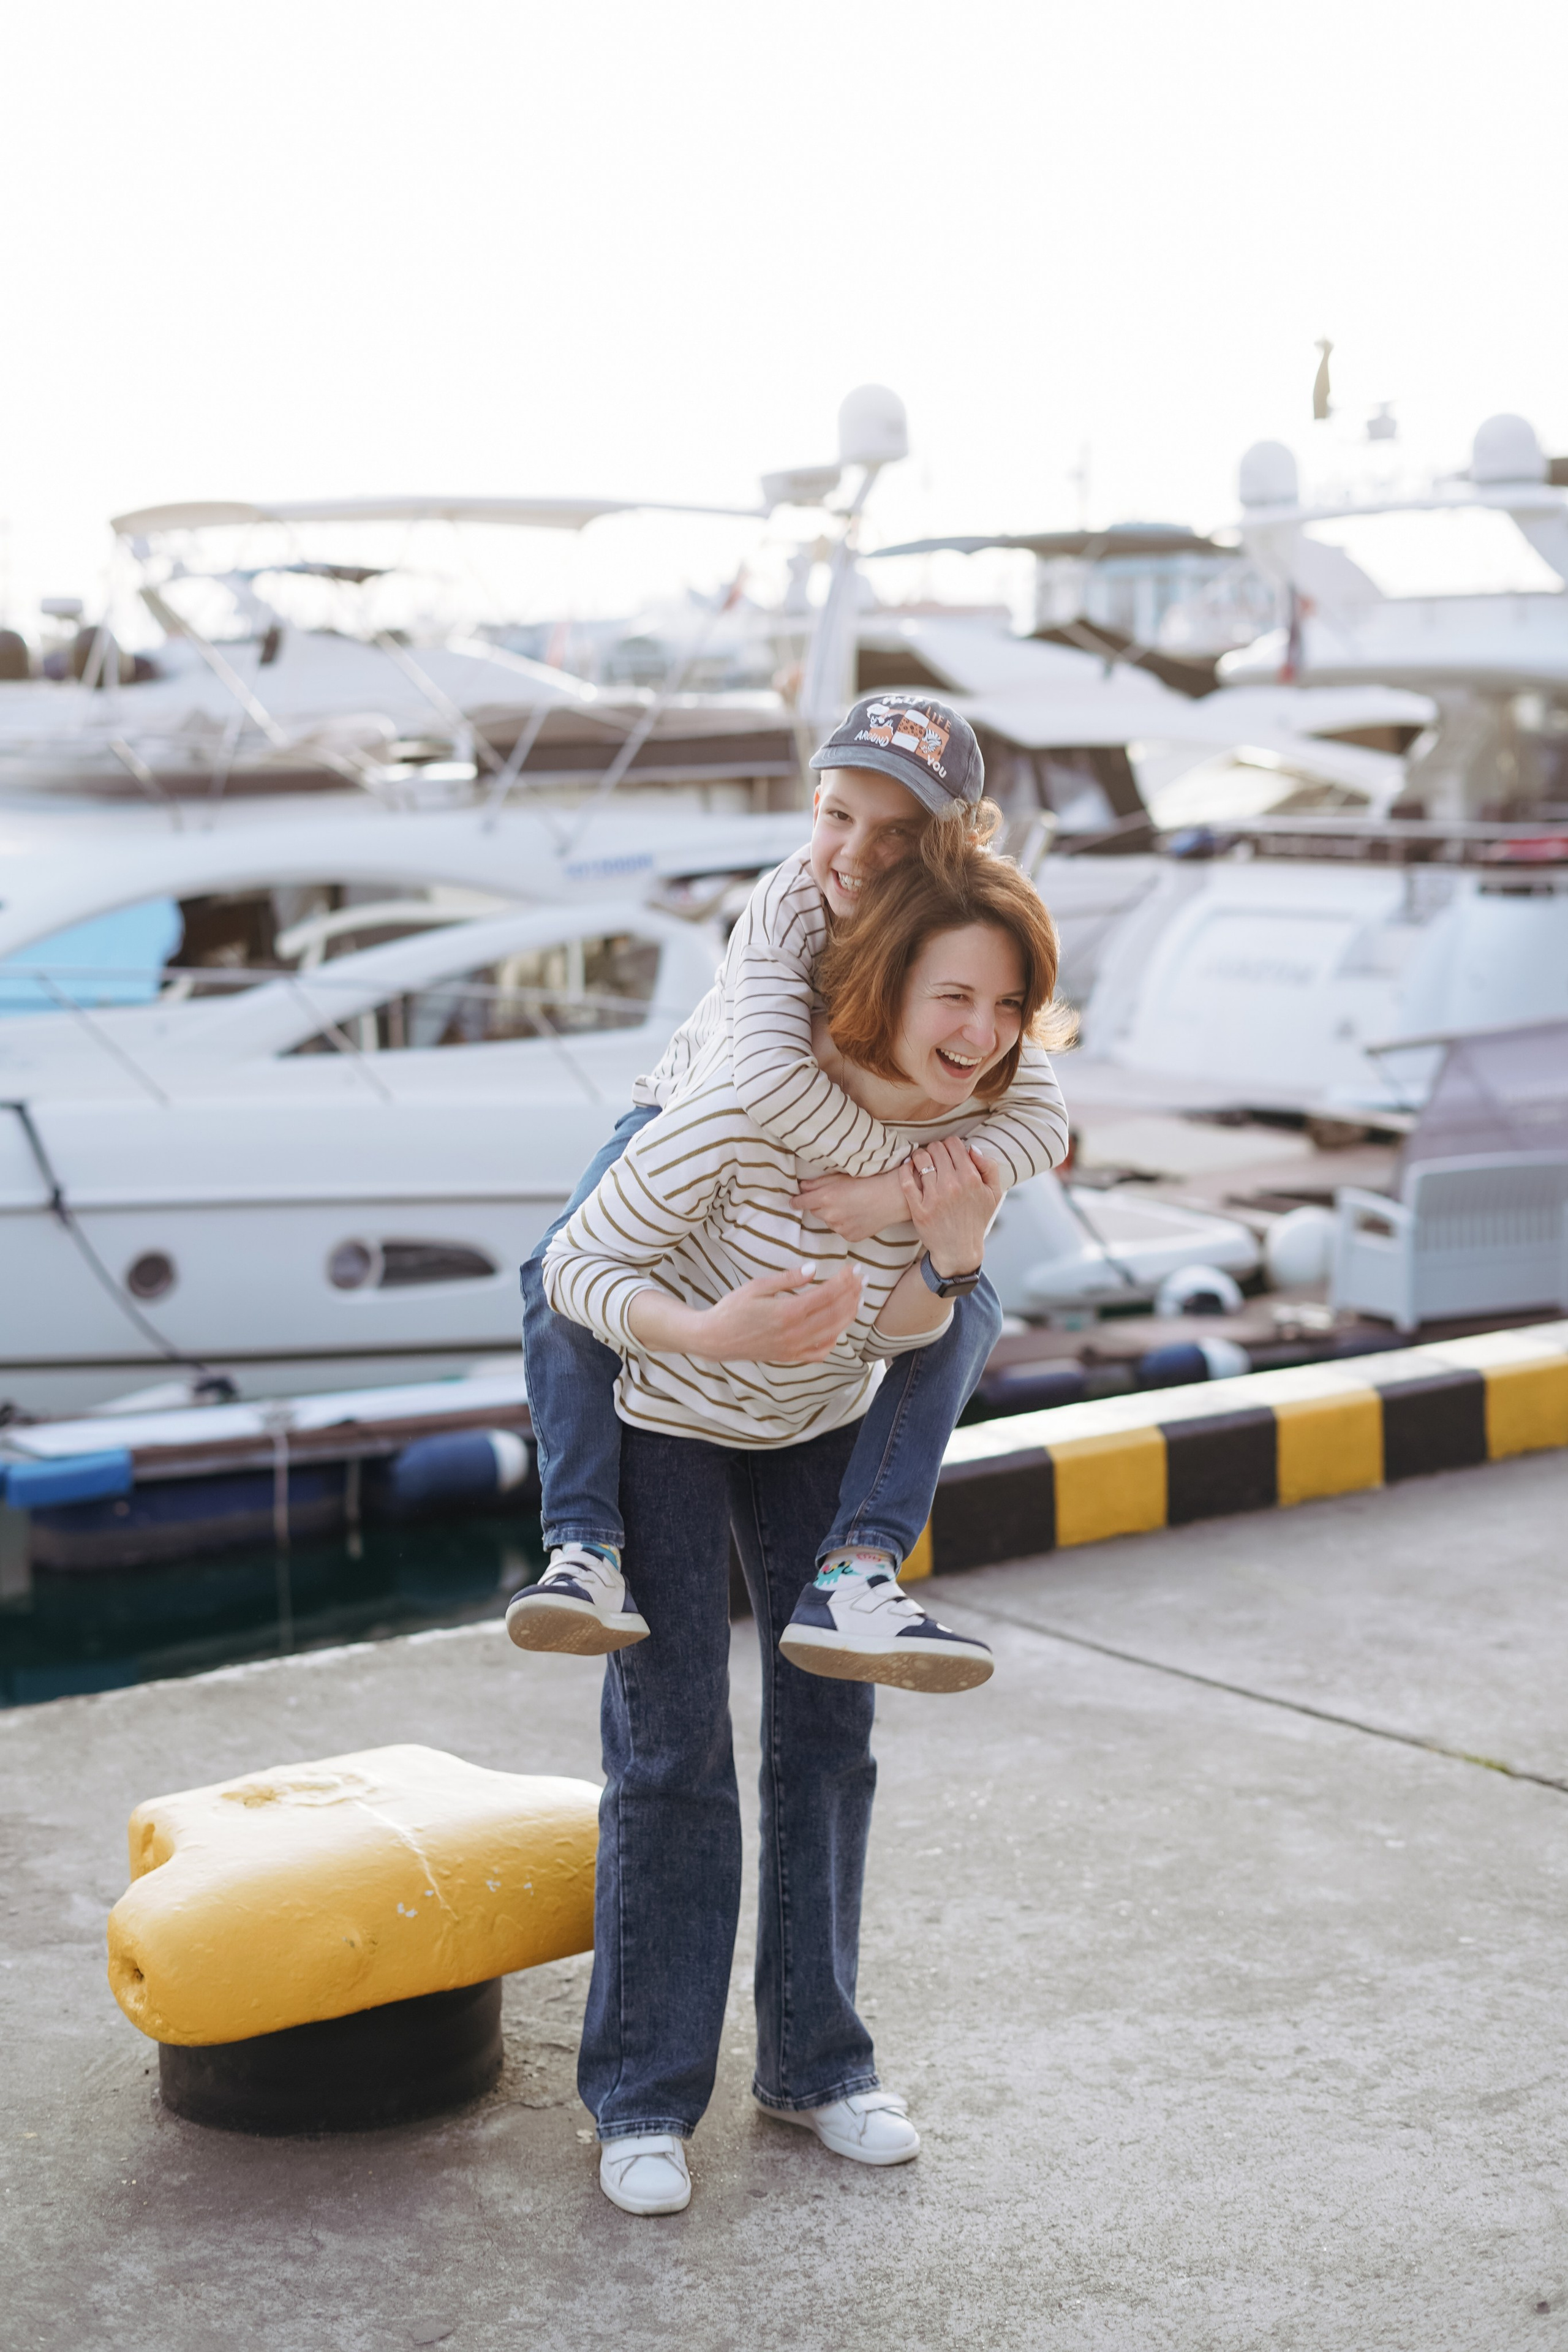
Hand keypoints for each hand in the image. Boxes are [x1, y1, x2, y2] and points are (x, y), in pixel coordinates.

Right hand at [628, 1261, 864, 1364]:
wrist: (715, 1339)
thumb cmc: (733, 1309)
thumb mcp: (757, 1286)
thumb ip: (788, 1279)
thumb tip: (813, 1269)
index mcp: (787, 1311)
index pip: (826, 1295)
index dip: (844, 1281)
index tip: (854, 1269)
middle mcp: (794, 1332)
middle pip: (835, 1313)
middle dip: (853, 1294)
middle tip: (863, 1279)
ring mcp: (794, 1347)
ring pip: (832, 1332)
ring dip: (849, 1314)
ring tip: (859, 1298)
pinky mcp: (790, 1356)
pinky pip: (819, 1352)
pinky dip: (833, 1340)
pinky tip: (838, 1327)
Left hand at [795, 1166, 909, 1244]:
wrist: (892, 1197)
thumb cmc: (868, 1181)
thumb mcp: (841, 1177)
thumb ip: (819, 1183)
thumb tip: (802, 1187)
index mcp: (826, 1197)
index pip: (801, 1202)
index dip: (796, 1201)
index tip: (794, 1202)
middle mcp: (830, 1215)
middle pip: (815, 1212)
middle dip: (820, 1206)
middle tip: (835, 1198)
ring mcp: (840, 1228)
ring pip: (828, 1222)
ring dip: (833, 1216)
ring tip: (850, 1206)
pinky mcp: (850, 1237)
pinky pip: (841, 1230)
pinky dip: (845, 1224)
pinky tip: (857, 1215)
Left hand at [897, 1138, 1005, 1277]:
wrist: (959, 1250)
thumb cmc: (977, 1220)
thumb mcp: (994, 1194)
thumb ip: (989, 1167)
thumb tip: (972, 1148)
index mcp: (971, 1179)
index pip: (954, 1144)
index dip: (950, 1145)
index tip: (948, 1152)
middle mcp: (952, 1186)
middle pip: (936, 1149)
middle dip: (935, 1149)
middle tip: (935, 1157)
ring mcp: (934, 1198)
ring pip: (921, 1160)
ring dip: (921, 1157)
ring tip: (922, 1162)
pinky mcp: (919, 1209)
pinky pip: (906, 1180)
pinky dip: (905, 1169)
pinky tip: (908, 1167)